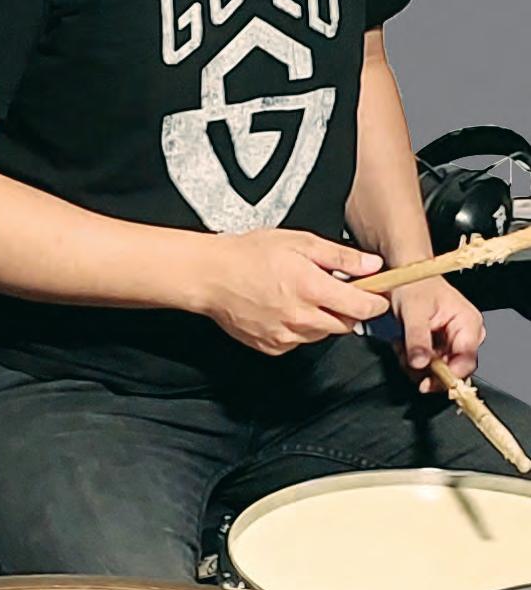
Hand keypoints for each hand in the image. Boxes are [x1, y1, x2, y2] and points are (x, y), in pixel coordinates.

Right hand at [203, 229, 390, 355]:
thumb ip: (340, 257)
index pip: (363, 308)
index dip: (376, 301)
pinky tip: (286, 308)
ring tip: (304, 294)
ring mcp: (287, 336)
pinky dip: (302, 327)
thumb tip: (372, 265)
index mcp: (312, 288)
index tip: (377, 294)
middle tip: (334, 288)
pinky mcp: (274, 347)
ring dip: (324, 318)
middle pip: (347, 324)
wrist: (212, 276)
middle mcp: (302, 318)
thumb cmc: (250, 254)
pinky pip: (301, 341)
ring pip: (324, 334)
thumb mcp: (300, 242)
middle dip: (348, 308)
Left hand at [390, 276, 486, 393]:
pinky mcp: (441, 346)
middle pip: (454, 369)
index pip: (467, 360)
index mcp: (468, 323)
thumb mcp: (413, 311)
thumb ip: (417, 338)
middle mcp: (466, 335)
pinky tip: (403, 347)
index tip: (427, 382)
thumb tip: (420, 364)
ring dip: (416, 365)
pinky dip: (414, 360)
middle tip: (406, 358)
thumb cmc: (414, 285)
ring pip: (440, 370)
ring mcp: (454, 342)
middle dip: (427, 370)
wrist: (405, 276)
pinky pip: (430, 365)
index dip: (449, 375)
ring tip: (401, 347)